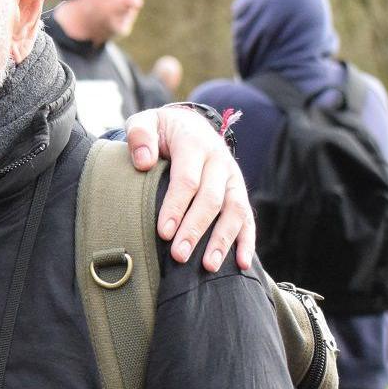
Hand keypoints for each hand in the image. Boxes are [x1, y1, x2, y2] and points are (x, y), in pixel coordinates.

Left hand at [123, 105, 255, 271]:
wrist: (190, 124)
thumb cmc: (162, 131)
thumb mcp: (147, 121)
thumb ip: (139, 135)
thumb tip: (143, 162)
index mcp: (195, 143)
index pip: (187, 179)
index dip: (176, 206)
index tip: (164, 232)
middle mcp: (219, 161)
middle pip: (211, 199)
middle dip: (195, 229)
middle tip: (179, 255)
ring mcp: (232, 178)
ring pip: (235, 211)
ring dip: (223, 240)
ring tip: (208, 266)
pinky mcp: (238, 192)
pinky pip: (248, 218)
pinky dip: (246, 241)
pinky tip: (241, 264)